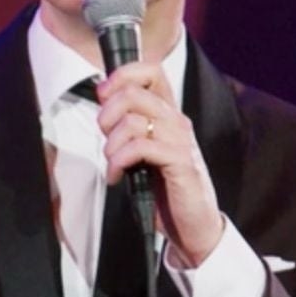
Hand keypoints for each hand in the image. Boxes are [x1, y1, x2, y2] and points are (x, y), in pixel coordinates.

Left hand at [96, 62, 222, 266]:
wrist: (193, 225)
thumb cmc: (165, 189)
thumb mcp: (143, 150)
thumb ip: (128, 125)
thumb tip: (102, 101)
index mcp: (168, 113)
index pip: (151, 71)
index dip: (121, 75)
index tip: (104, 96)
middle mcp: (176, 120)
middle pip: (133, 93)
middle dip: (107, 115)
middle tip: (105, 138)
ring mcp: (180, 140)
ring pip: (132, 121)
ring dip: (111, 145)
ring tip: (113, 163)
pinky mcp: (180, 163)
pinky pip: (140, 148)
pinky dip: (119, 162)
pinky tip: (118, 176)